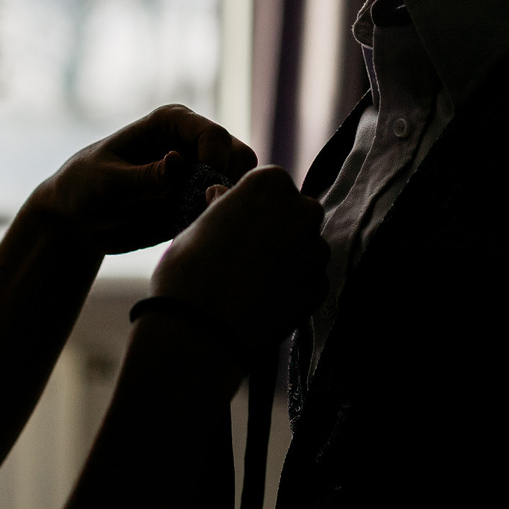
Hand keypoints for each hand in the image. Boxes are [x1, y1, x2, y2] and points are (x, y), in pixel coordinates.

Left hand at [18, 105, 258, 256]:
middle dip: (226, 187)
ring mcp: (199, 173)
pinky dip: (212, 222)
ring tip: (189, 223)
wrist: (78, 218)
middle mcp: (193, 143)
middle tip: (198, 211)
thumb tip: (177, 163)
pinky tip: (184, 231)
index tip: (196, 194)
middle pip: (240, 158)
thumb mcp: (106, 184)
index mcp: (172, 123)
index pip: (215, 137)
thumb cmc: (84, 188)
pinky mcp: (198, 200)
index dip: (214, 166)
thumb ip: (143, 178)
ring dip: (221, 206)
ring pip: (239, 186)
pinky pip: (222, 211)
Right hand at [149, 167, 328, 352]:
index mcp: (270, 182)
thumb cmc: (188, 268)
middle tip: (245, 257)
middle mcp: (302, 209)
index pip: (271, 187)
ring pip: (307, 250)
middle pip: (296, 216)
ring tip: (251, 283)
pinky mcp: (320, 287)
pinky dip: (293, 291)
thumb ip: (222, 206)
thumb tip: (220, 194)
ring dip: (288, 262)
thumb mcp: (198, 224)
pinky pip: (310, 283)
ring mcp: (315, 249)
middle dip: (278, 232)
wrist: (199, 326)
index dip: (253, 209)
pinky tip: (264, 302)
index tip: (236, 226)